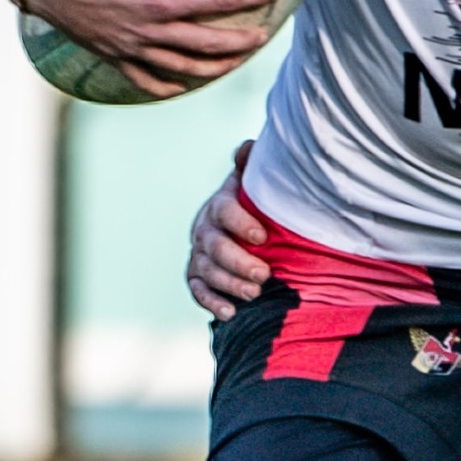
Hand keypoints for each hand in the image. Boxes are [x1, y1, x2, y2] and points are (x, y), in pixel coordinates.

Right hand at [25, 0, 282, 98]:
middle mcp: (151, 30)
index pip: (218, 2)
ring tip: (234, 63)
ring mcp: (132, 48)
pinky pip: (146, 81)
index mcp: (161, 0)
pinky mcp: (115, 57)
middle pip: (207, 44)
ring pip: (183, 68)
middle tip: (263, 37)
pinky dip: (167, 86)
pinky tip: (183, 86)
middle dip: (239, 42)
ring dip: (213, 68)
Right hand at [186, 149, 268, 321]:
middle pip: (215, 247)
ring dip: (230, 284)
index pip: (224, 211)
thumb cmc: (253, 208)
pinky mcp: (197, 277)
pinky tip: (230, 313)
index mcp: (219, 206)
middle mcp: (204, 231)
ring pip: (208, 271)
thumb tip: (248, 148)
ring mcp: (199, 255)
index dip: (241, 223)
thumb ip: (251, 168)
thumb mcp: (253, 186)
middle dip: (238, 261)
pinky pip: (198, 291)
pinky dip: (212, 303)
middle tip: (264, 273)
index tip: (263, 237)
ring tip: (255, 293)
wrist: (238, 230)